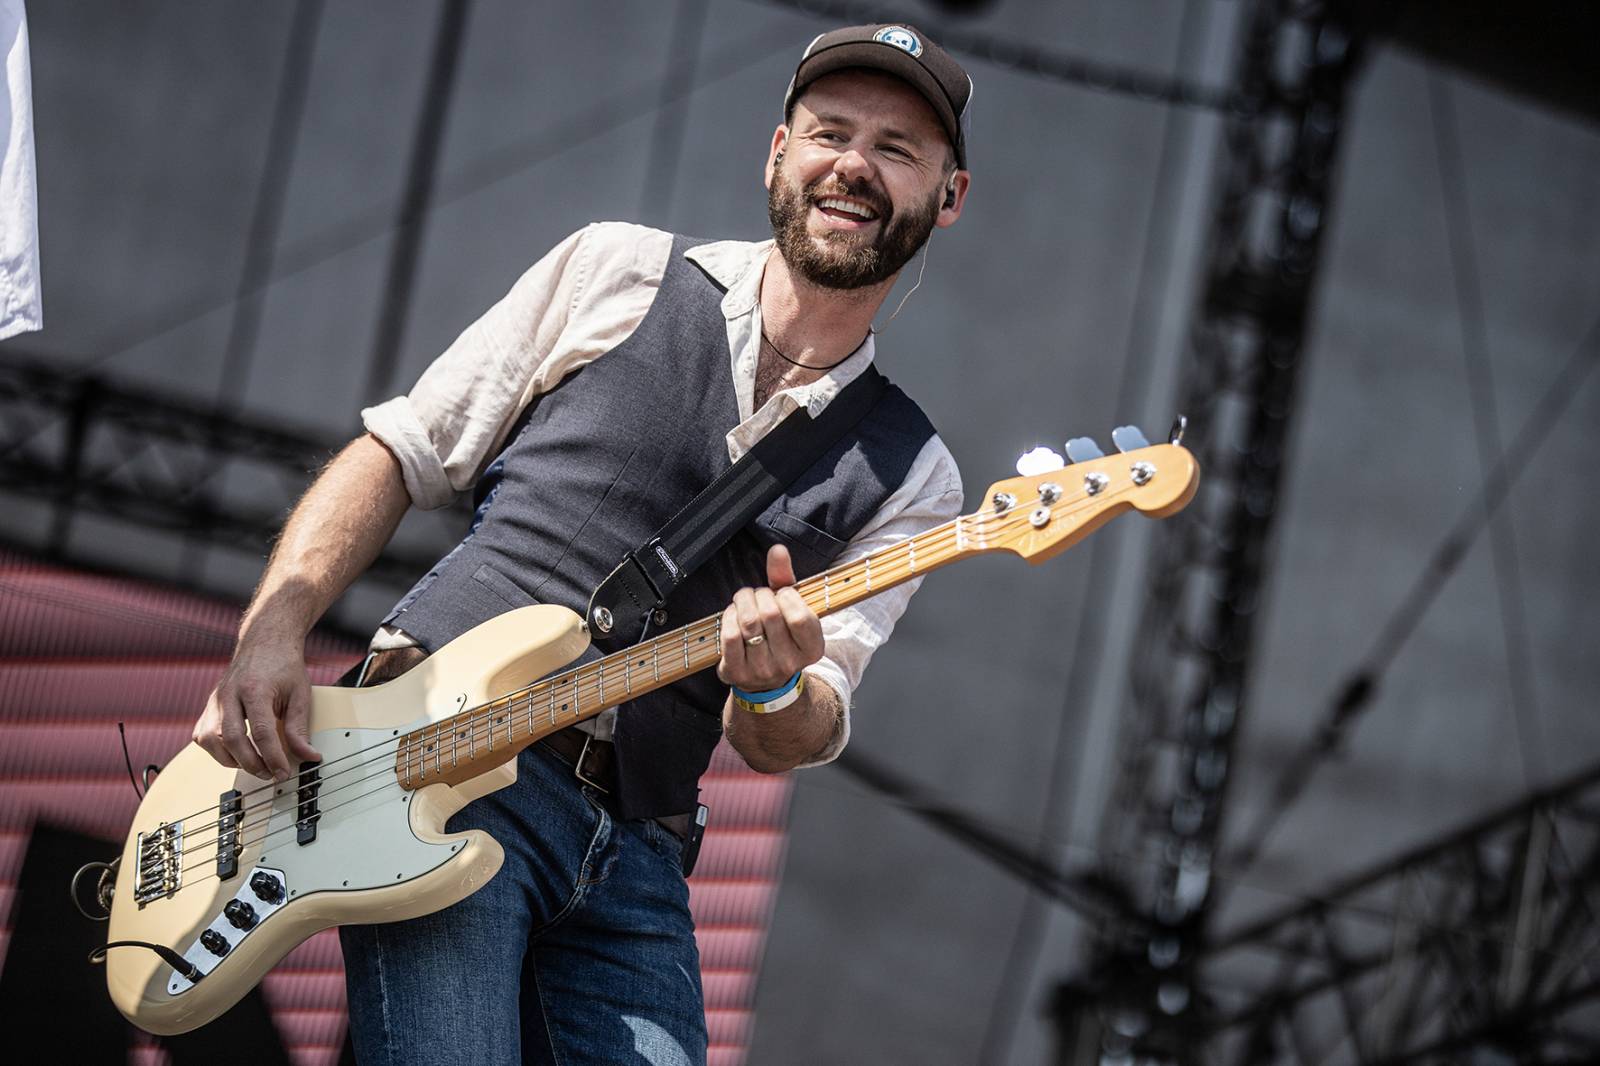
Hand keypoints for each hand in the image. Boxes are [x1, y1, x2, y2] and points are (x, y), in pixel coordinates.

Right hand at [193, 635, 320, 779]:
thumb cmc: (283, 665)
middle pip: (232, 739)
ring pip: (210, 740)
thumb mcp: (300, 694)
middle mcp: (229, 694)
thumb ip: (300, 728)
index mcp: (255, 689)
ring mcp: (215, 700)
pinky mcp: (208, 706)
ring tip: (253, 763)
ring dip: (231, 759)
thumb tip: (308, 756)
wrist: (265, 642)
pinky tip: (234, 751)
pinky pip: (202, 736)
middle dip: (250, 763)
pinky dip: (216, 749)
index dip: (273, 758)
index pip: (262, 732)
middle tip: (268, 773)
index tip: (283, 772)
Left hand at [717, 544, 823, 691]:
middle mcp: (790, 664)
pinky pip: (729, 635)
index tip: (781, 593)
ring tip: (744, 600)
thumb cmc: (780, 635)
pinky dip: (728, 617)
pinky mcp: (737, 673)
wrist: (765, 681)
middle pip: (770, 615)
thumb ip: (786, 578)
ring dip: (742, 602)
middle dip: (760, 594)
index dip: (787, 597)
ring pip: (748, 623)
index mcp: (812, 649)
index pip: (800, 617)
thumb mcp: (790, 608)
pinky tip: (733, 613)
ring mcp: (762, 670)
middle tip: (758, 594)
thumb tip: (778, 550)